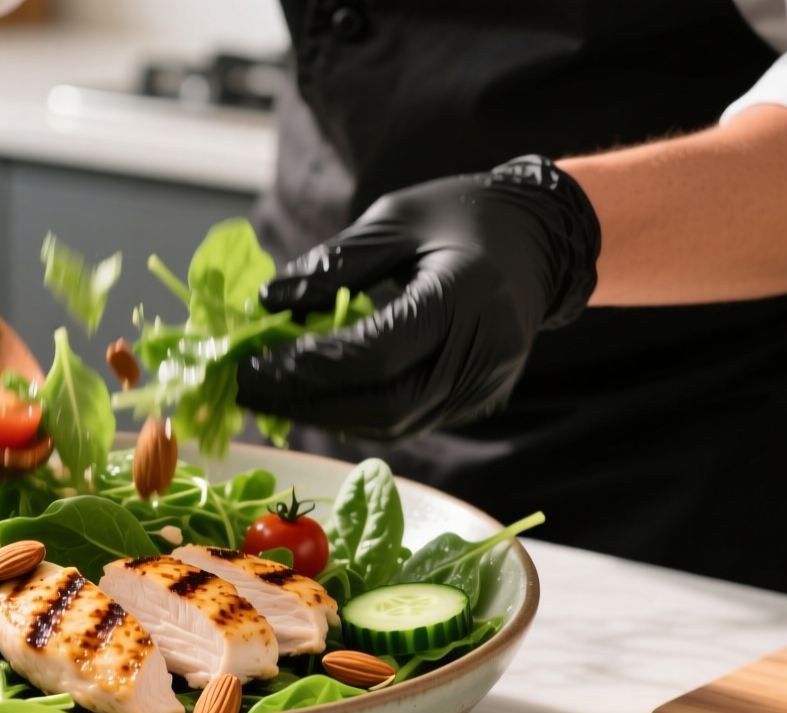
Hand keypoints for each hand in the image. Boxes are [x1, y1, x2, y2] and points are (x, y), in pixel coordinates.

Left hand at [237, 156, 600, 438]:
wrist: (541, 236)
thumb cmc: (462, 215)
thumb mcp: (396, 218)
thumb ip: (334, 263)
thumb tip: (266, 304)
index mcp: (464, 294)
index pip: (375, 352)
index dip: (306, 367)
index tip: (247, 364)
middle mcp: (481, 350)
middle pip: (384, 404)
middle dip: (306, 403)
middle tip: (245, 390)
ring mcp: (485, 383)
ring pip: (395, 423)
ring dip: (325, 416)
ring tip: (269, 395)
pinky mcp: (477, 399)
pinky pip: (409, 421)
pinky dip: (357, 414)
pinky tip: (314, 397)